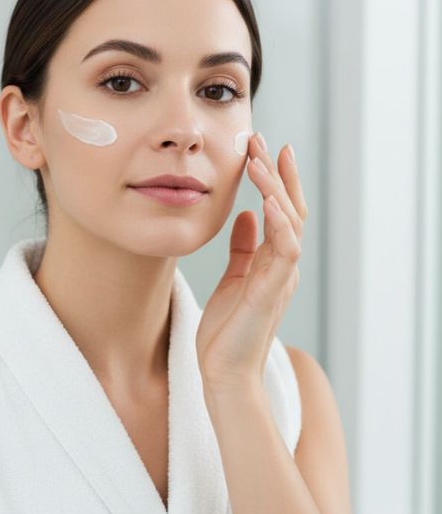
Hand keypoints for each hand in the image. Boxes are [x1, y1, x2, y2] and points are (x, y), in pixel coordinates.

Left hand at [196, 132, 307, 395]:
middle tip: (263, 141)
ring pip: (288, 223)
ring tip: (259, 161)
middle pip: (289, 209)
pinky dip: (278, 224)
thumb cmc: (228, 329)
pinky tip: (266, 201)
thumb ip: (243, 247)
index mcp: (273, 260)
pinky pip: (284, 252)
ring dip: (275, 190)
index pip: (281, 210)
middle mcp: (283, 265)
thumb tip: (246, 215)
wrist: (224, 372)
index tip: (265, 149)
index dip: (277, 179)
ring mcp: (281, 278)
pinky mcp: (271, 292)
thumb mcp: (234, 278)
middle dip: (277, 173)